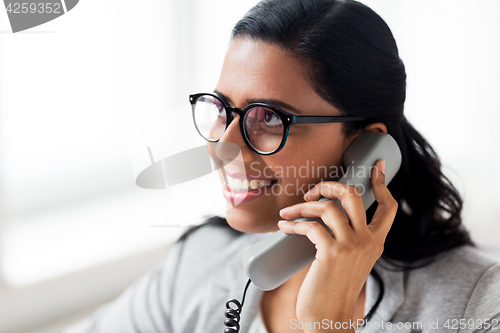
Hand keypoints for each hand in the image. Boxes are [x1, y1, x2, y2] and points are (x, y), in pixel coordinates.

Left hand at [277, 160, 397, 331]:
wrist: (329, 319)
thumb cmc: (334, 290)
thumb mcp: (350, 262)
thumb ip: (347, 241)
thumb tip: (323, 219)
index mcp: (375, 242)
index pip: (389, 207)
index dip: (382, 184)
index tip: (377, 167)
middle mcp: (367, 241)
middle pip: (353, 195)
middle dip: (329, 185)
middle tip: (312, 192)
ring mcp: (351, 246)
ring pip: (328, 207)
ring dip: (302, 206)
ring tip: (288, 213)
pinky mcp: (331, 253)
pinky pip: (310, 226)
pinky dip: (293, 224)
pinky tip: (284, 227)